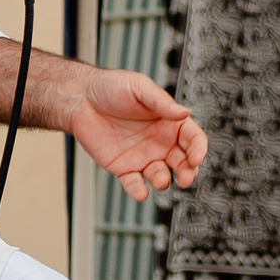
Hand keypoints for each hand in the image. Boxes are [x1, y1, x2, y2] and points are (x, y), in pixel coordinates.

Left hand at [69, 68, 206, 201]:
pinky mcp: (123, 168)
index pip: (193, 138)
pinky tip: (141, 192)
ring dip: (164, 181)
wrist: (80, 99)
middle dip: (188, 171)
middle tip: (186, 177)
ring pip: (161, 175)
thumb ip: (162, 102)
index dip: (198, 149)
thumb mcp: (140, 87)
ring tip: (160, 180)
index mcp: (169, 122)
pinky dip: (139, 191)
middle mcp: (160, 141)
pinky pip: (134, 183)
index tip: (196, 157)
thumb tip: (184, 112)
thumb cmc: (111, 87)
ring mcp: (142, 156)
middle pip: (183, 161)